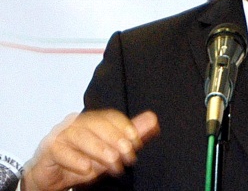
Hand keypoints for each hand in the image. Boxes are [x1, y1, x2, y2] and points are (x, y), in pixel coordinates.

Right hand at [21, 109, 159, 190]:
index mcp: (94, 119)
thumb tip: (153, 119)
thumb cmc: (82, 159)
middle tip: (128, 156)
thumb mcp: (110, 150)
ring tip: (112, 163)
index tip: (137, 142)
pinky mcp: (49, 149)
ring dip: (99, 150)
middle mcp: (78, 122)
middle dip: (116, 139)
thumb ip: (130, 135)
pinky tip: (86, 168)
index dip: (126, 127)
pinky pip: (60, 150)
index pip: (112, 117)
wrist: (52, 175)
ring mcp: (62, 134)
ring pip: (80, 135)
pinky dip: (74, 159)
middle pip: (98, 124)